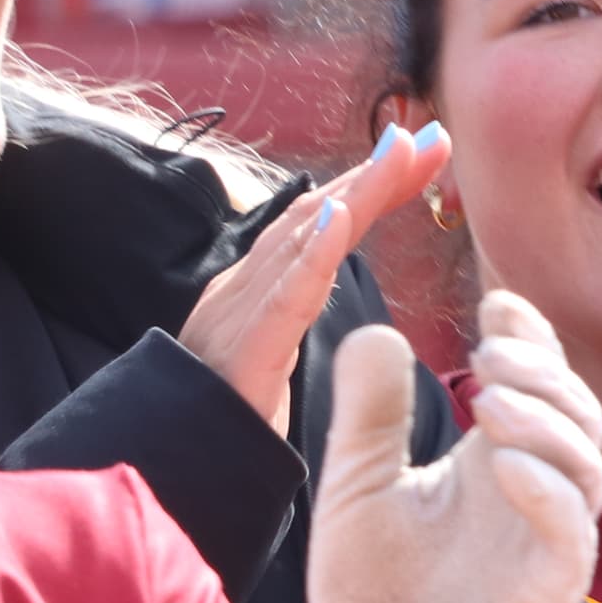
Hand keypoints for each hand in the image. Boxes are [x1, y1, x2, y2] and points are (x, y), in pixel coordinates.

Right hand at [179, 123, 448, 434]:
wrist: (169, 467)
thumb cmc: (223, 418)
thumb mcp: (268, 353)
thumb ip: (292, 306)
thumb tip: (323, 262)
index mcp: (257, 288)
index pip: (323, 223)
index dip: (373, 183)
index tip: (428, 150)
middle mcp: (245, 286)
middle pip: (318, 215)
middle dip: (377, 172)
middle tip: (432, 135)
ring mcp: (240, 312)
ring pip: (303, 241)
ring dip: (357, 193)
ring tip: (399, 153)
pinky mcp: (244, 350)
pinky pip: (283, 298)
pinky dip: (312, 256)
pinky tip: (340, 219)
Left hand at [308, 292, 601, 602]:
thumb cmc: (372, 588)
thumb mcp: (355, 484)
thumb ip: (368, 414)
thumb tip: (374, 330)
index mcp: (497, 457)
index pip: (538, 383)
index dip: (531, 340)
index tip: (498, 307)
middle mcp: (535, 491)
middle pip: (576, 412)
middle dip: (542, 372)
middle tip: (489, 352)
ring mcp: (549, 539)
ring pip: (585, 463)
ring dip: (545, 422)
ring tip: (487, 396)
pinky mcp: (549, 589)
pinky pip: (570, 533)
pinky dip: (546, 492)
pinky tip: (503, 465)